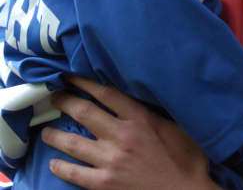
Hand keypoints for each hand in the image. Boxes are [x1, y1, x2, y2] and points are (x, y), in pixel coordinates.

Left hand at [41, 77, 218, 189]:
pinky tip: (53, 163)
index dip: (85, 83)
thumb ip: (154, 112)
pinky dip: (61, 167)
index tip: (71, 76)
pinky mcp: (104, 184)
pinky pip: (75, 174)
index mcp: (139, 118)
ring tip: (46, 130)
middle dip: (65, 102)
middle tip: (54, 97)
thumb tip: (142, 96)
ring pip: (73, 143)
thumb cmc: (185, 159)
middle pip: (85, 113)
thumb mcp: (175, 126)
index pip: (106, 94)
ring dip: (55, 135)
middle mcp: (121, 136)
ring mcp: (110, 161)